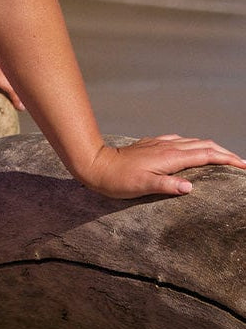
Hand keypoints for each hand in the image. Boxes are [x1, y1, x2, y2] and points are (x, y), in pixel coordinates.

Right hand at [0, 30, 24, 108]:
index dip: (5, 54)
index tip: (9, 61)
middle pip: (12, 56)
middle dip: (20, 66)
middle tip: (28, 77)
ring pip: (15, 72)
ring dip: (22, 82)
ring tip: (28, 93)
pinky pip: (11, 87)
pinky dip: (17, 97)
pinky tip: (19, 106)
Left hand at [80, 134, 245, 198]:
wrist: (97, 165)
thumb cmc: (119, 180)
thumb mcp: (143, 187)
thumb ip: (167, 186)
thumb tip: (191, 187)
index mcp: (170, 157)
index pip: (206, 155)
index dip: (227, 159)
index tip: (243, 165)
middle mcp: (168, 147)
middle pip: (204, 145)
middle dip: (225, 153)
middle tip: (241, 163)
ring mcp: (160, 143)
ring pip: (193, 142)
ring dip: (211, 148)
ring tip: (224, 157)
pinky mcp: (153, 144)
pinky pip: (180, 141)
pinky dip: (194, 145)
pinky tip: (193, 149)